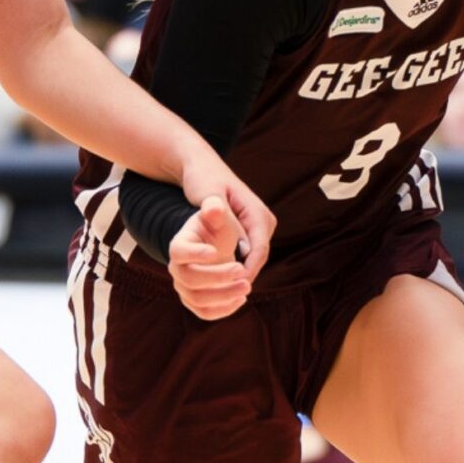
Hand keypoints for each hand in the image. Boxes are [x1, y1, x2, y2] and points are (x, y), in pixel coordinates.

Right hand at [167, 198, 254, 320]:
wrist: (217, 246)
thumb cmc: (218, 229)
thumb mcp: (219, 217)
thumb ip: (216, 211)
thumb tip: (214, 209)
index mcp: (180, 245)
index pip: (178, 251)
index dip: (194, 253)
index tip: (215, 251)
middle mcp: (177, 269)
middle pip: (189, 279)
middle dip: (217, 277)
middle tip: (241, 269)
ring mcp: (184, 287)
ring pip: (197, 299)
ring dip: (224, 295)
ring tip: (246, 286)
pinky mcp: (195, 302)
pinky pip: (205, 312)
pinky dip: (224, 309)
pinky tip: (241, 299)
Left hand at [179, 151, 275, 283]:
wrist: (201, 166)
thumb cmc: (203, 178)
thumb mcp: (207, 191)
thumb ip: (213, 208)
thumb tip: (214, 211)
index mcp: (258, 214)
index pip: (259, 251)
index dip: (246, 272)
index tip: (230, 288)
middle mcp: (262, 222)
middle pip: (257, 258)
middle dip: (242, 276)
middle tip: (223, 295)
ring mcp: (256, 227)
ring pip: (251, 258)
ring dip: (238, 273)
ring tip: (220, 290)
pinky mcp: (247, 231)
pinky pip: (244, 254)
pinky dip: (233, 265)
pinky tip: (217, 277)